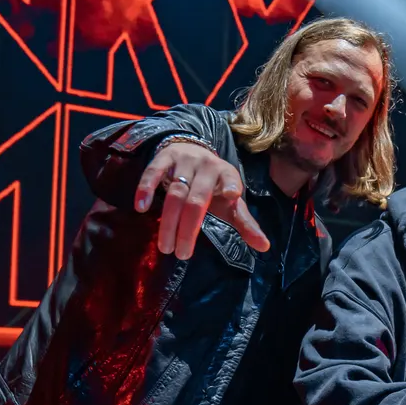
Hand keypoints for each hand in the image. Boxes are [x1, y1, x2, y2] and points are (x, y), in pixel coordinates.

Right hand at [134, 141, 269, 259]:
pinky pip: (153, 172)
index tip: (233, 196)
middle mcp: (207, 166)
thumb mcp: (230, 202)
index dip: (232, 186)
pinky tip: (140, 207)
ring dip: (169, 221)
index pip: (231, 180)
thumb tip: (265, 247)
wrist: (191, 150)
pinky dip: (146, 188)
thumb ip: (245, 223)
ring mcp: (185, 160)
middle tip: (182, 254)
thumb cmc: (214, 186)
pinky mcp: (164, 157)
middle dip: (188, 228)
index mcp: (227, 174)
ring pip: (175, 192)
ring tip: (165, 246)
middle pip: (197, 200)